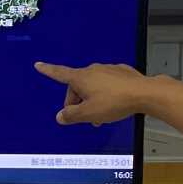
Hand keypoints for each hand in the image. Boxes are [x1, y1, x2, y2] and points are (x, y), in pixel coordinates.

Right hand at [35, 60, 154, 126]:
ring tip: (103, 115)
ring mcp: (108, 70)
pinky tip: (115, 103)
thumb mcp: (88, 114)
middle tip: (86, 118)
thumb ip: (71, 116)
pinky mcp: (122, 73)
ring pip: (94, 86)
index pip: (59, 74)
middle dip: (79, 102)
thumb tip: (60, 116)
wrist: (144, 94)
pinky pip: (108, 84)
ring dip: (94, 100)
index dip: (48, 71)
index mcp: (81, 78)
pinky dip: (107, 94)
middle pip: (78, 86)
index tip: (39, 65)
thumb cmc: (114, 102)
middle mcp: (93, 70)